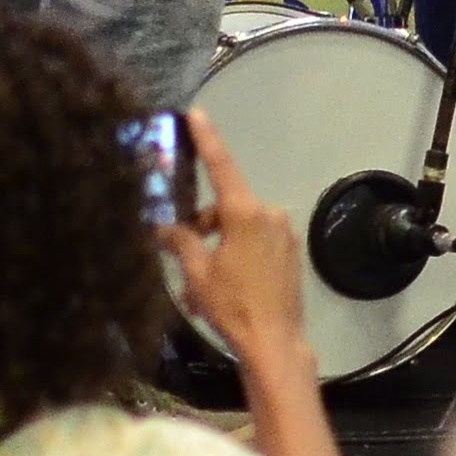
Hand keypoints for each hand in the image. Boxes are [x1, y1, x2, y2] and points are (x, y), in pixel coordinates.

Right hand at [159, 117, 312, 369]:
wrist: (275, 341)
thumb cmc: (232, 305)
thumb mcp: (197, 273)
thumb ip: (180, 241)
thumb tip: (164, 227)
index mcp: (245, 213)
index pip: (221, 166)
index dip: (207, 139)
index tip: (197, 114)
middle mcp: (269, 213)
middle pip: (226, 206)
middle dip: (203, 226)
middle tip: (183, 255)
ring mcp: (284, 232)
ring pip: (240, 226)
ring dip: (219, 245)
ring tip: (201, 284)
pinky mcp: (291, 250)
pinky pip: (257, 241)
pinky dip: (238, 254)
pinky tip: (226, 284)